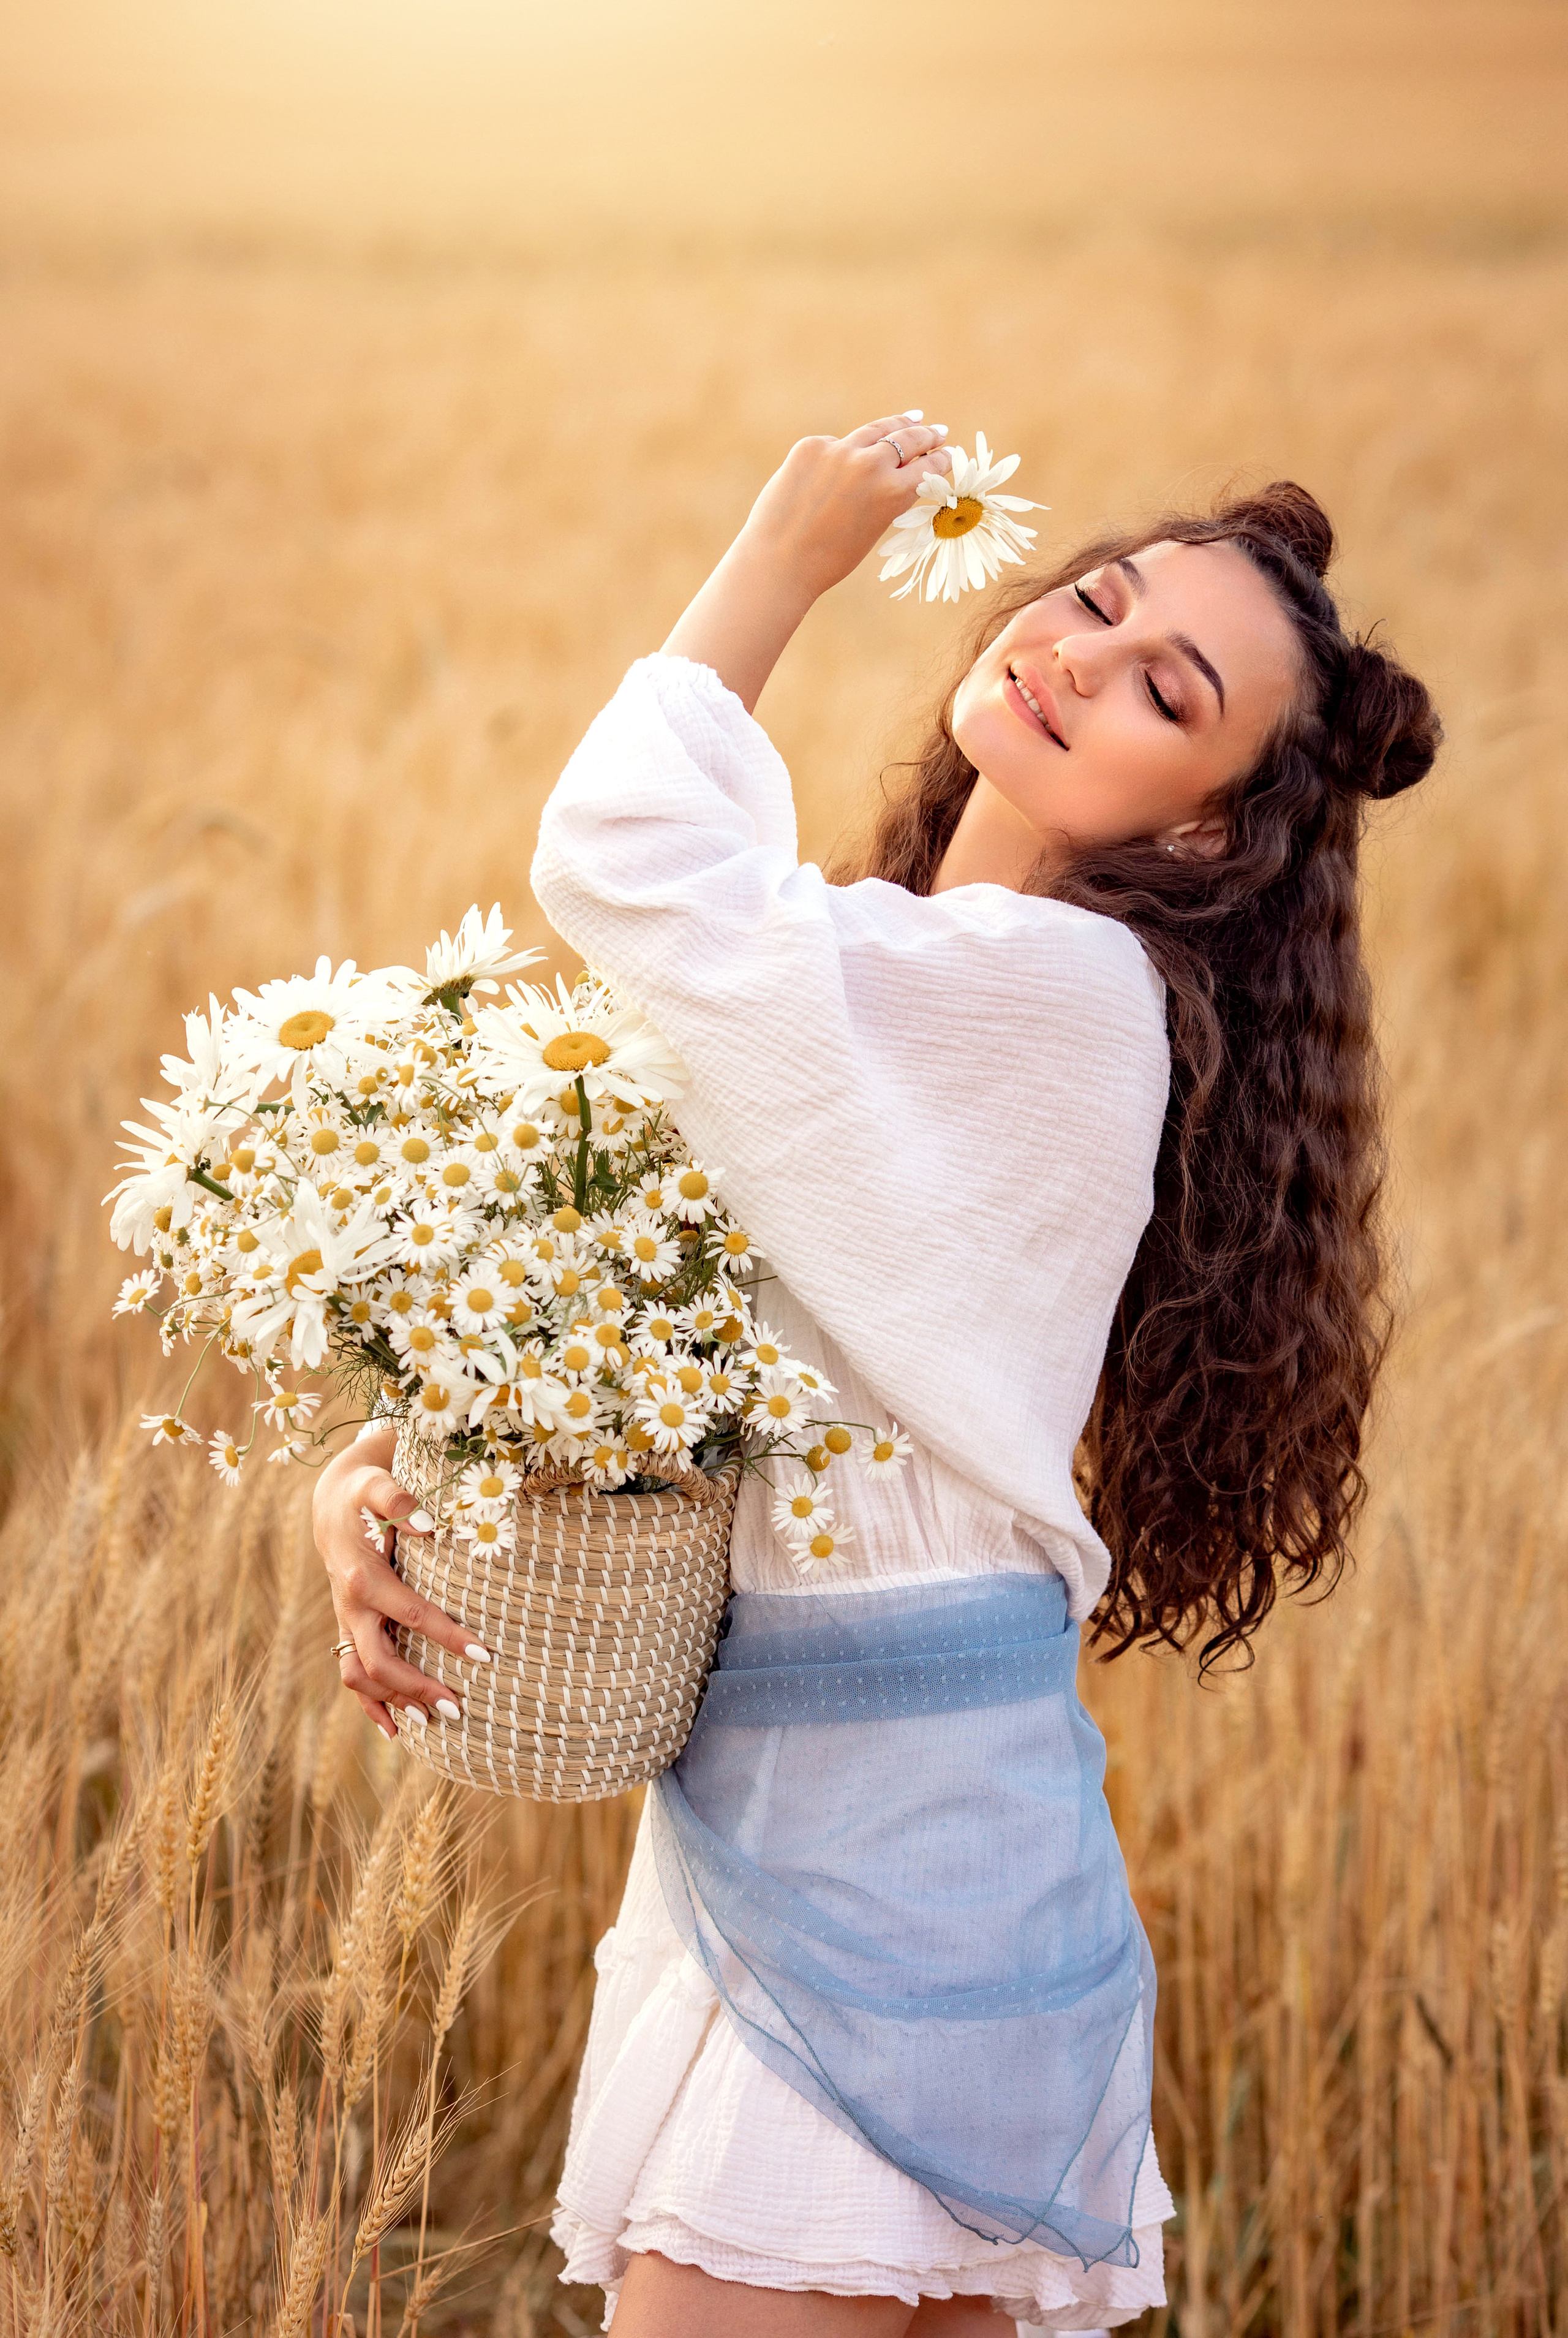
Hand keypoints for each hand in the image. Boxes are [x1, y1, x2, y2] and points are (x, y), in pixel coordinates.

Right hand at [311, 1429, 490, 1740]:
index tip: (485, 1655)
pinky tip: (395, 1729)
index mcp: (363, 1577)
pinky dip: (369, 1704)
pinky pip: (351, 1673)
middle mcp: (349, 1606)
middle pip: (380, 1660)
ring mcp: (346, 1621)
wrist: (333, 1501)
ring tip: (434, 1721)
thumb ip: (400, 1501)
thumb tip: (430, 1525)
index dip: (449, 1637)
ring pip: (360, 1675)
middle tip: (458, 1708)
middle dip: (418, 1687)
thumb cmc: (365, 1491)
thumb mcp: (377, 1484)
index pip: (412, 1614)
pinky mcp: (348, 1628)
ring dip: (394, 1702)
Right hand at [661, 411, 951, 711]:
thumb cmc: (777, 542)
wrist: (779, 563)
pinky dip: (933, 470)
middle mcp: (841, 449)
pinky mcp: (889, 491)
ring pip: (906, 445)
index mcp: (812, 447)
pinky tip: (947, 464)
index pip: (852, 440)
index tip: (892, 429)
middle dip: (908, 426)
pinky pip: (915, 479)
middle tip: (927, 425)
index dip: (878, 436)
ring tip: (943, 440)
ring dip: (928, 441)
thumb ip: (819, 478)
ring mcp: (865, 466)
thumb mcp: (791, 492)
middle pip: (884, 432)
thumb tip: (843, 488)